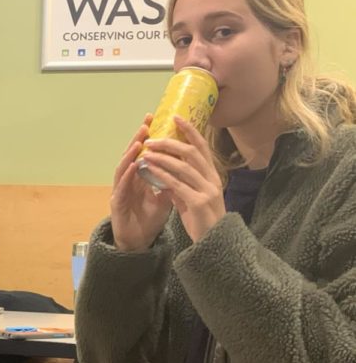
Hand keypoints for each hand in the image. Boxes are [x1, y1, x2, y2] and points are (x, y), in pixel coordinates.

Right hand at [110, 115, 173, 251]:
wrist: (138, 242)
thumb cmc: (148, 220)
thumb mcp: (164, 199)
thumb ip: (170, 183)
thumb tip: (183, 167)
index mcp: (139, 178)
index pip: (144, 153)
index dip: (148, 138)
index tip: (156, 120)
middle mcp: (128, 181)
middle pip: (131, 156)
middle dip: (138, 139)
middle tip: (146, 123)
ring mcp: (120, 191)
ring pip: (123, 168)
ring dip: (130, 154)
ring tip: (139, 141)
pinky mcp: (116, 204)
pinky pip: (121, 187)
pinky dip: (127, 176)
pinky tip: (133, 166)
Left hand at [135, 117, 224, 241]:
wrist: (215, 245)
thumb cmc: (202, 222)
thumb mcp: (191, 199)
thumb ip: (181, 185)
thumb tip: (166, 174)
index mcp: (212, 176)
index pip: (202, 148)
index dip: (190, 131)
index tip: (177, 117)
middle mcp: (212, 180)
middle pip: (192, 153)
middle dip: (171, 142)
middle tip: (152, 138)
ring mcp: (206, 190)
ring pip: (184, 166)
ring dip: (163, 157)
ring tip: (146, 152)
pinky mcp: (198, 203)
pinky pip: (177, 185)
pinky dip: (162, 175)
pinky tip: (150, 170)